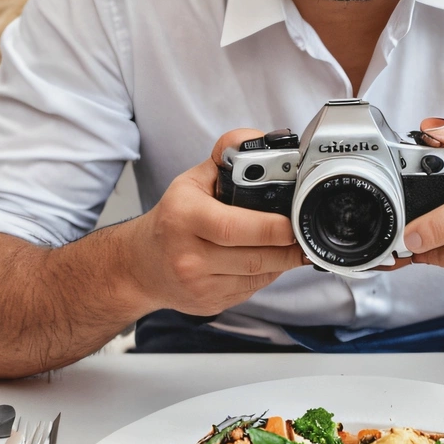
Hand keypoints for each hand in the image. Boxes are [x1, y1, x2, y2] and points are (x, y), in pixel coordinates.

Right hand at [125, 129, 304, 314]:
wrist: (140, 265)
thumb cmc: (172, 218)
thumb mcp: (191, 180)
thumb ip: (226, 156)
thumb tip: (259, 139)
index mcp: (183, 218)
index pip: (233, 227)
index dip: (270, 227)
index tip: (293, 220)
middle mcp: (188, 256)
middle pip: (253, 257)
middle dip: (287, 247)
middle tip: (303, 233)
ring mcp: (198, 285)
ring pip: (257, 276)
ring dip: (282, 261)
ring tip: (292, 245)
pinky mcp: (209, 304)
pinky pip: (250, 289)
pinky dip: (267, 274)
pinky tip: (268, 259)